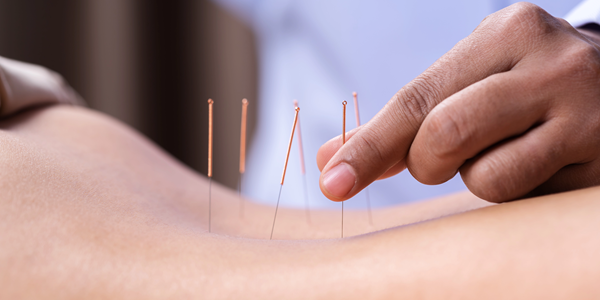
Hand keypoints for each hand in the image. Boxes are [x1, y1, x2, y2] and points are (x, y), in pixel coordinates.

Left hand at [317, 2, 599, 202]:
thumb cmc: (521, 87)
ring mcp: (584, 110)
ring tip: (504, 150)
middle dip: (425, 162)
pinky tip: (537, 162)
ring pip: (485, 176)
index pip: (415, 98)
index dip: (368, 146)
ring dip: (476, 177)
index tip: (332, 181)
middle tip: (440, 158)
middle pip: (443, 133)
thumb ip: (400, 124)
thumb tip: (328, 160)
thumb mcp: (465, 84)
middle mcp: (548, 62)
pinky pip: (525, 197)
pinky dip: (513, 190)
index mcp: (505, 33)